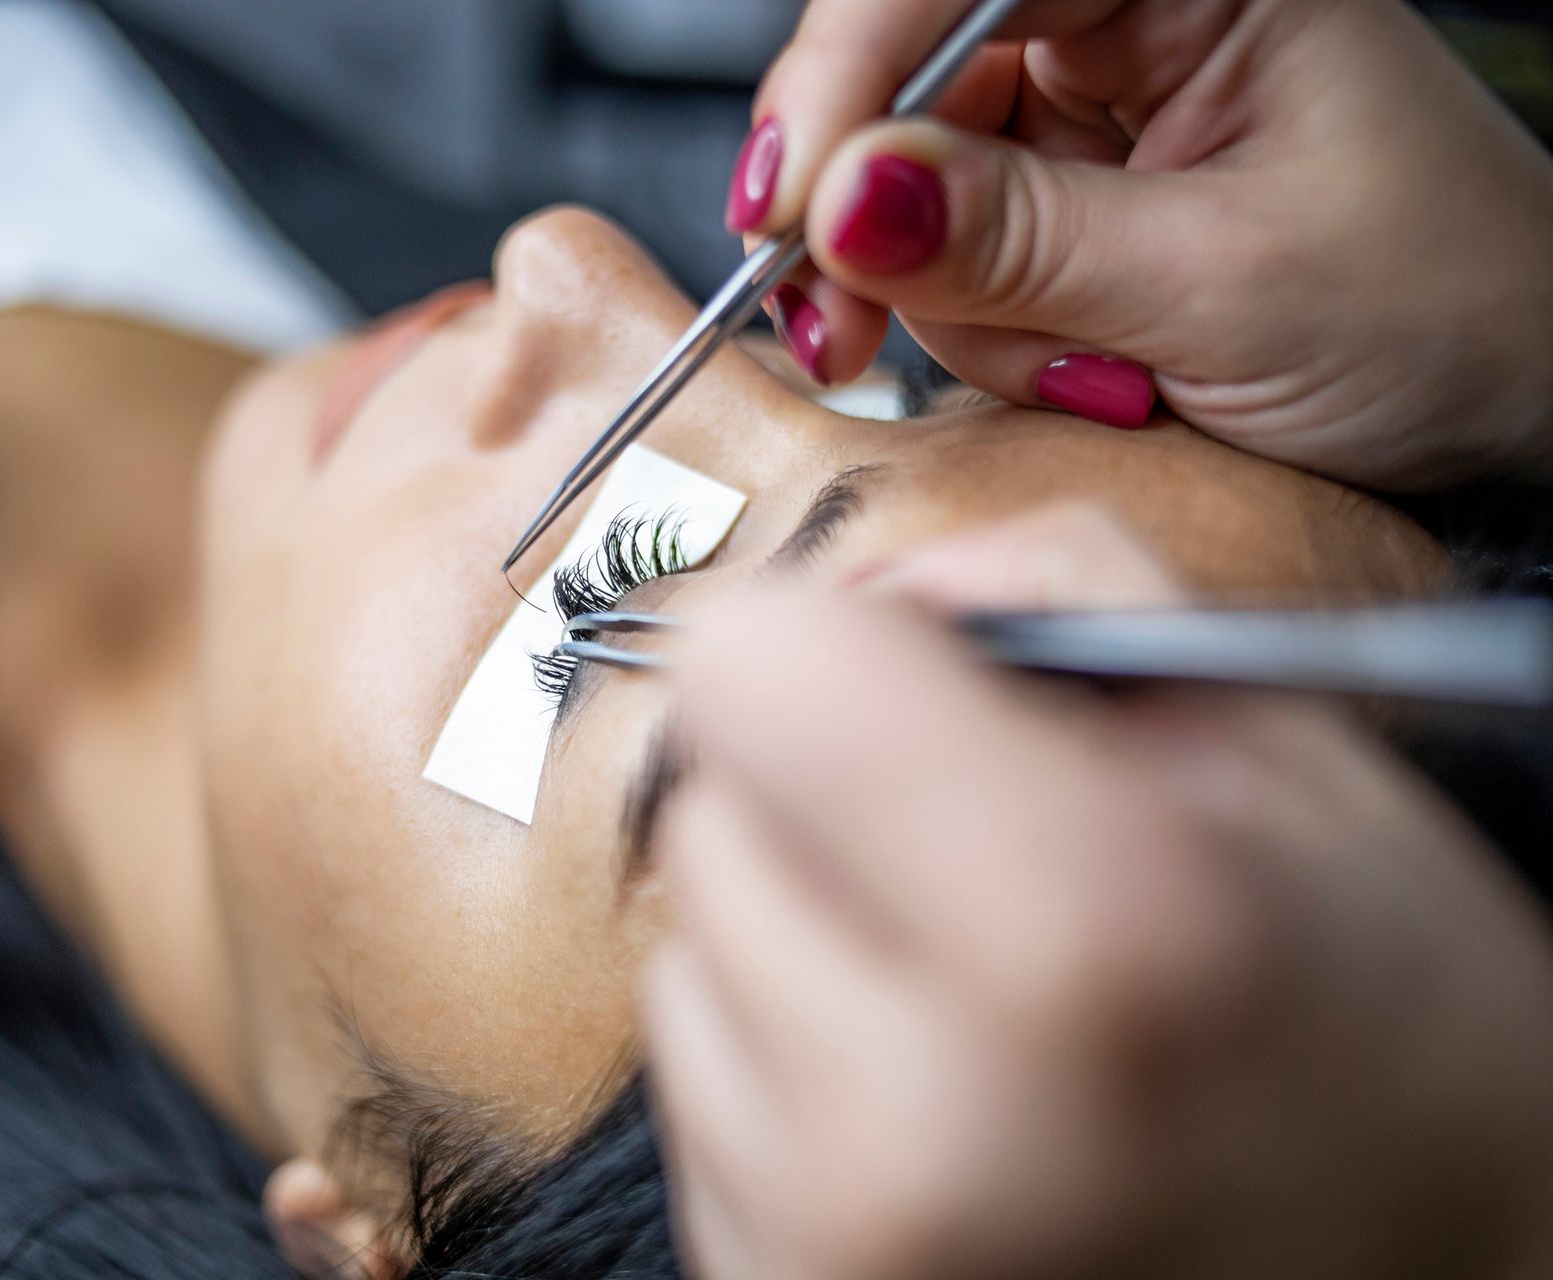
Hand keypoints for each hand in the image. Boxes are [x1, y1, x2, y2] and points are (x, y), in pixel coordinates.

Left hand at [645, 505, 1552, 1279]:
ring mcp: (838, 1241)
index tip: (911, 682)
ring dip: (804, 938)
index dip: (835, 644)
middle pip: (708, 809)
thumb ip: (1054, 588)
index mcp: (1081, 930)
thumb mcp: (1290, 752)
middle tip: (989, 866)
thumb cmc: (1382, 1023)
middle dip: (825, 799)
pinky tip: (941, 1096)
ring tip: (981, 1002)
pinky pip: (698, 1084)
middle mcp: (926, 1118)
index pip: (750, 670)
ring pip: (690, 949)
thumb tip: (855, 588)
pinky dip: (790, 1061)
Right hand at [730, 0, 1552, 485]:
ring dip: (954, 306)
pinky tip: (1076, 367)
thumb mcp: (1225, 283)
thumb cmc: (1451, 309)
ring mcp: (1099, 118)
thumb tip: (843, 202)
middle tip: (847, 331)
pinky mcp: (1076, 202)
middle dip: (870, 221)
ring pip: (912, 189)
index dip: (843, 81)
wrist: (1518, 407)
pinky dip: (982, 332)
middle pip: (905, 85)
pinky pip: (955, 256)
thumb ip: (1018, 243)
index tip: (790, 209)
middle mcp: (1136, 24)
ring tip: (1080, 370)